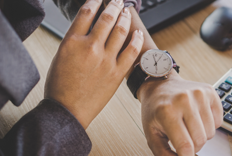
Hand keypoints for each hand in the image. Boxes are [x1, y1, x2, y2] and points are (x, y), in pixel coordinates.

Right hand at [44, 0, 143, 128]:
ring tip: (125, 11)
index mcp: (72, 42)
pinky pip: (132, 51)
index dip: (94, 1)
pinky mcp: (117, 72)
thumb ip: (75, 41)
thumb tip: (89, 29)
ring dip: (124, 18)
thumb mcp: (60, 56)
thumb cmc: (60, 86)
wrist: (67, 110)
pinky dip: (136, 39)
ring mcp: (106, 60)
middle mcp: (90, 47)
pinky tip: (138, 33)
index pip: (86, 13)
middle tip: (116, 0)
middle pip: (106, 18)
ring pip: (120, 31)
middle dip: (113, 5)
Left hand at [138, 70, 222, 155]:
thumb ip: (163, 154)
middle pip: (200, 140)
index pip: (185, 145)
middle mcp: (184, 100)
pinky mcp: (210, 91)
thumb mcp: (151, 134)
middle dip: (193, 146)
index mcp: (166, 111)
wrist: (159, 85)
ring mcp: (199, 94)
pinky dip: (210, 124)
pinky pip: (219, 121)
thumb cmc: (155, 110)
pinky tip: (198, 117)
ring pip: (211, 133)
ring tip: (189, 125)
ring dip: (201, 135)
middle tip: (183, 138)